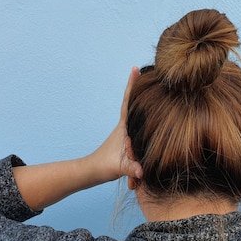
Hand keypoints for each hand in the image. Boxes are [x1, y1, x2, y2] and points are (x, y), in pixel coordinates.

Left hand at [92, 67, 143, 181]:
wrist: (92, 172)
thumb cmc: (103, 167)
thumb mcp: (119, 168)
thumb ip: (131, 169)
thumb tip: (140, 171)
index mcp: (124, 128)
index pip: (128, 102)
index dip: (132, 86)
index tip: (135, 69)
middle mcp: (125, 126)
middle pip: (134, 103)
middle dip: (140, 87)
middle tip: (148, 70)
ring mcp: (125, 132)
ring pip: (136, 114)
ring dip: (141, 100)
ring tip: (148, 82)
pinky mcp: (127, 139)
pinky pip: (138, 125)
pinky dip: (142, 116)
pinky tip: (148, 110)